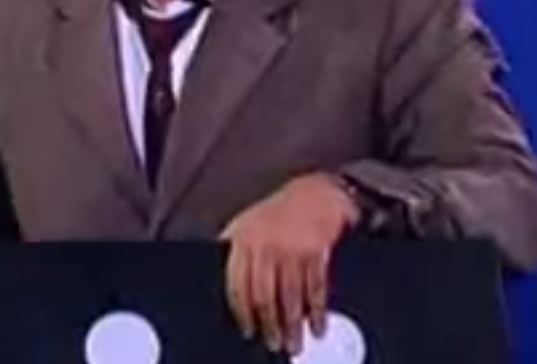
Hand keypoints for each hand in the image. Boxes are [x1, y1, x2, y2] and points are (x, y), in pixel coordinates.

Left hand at [220, 174, 357, 353]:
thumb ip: (234, 245)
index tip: (247, 330)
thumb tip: (219, 272)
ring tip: (294, 343)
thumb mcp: (248, 221)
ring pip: (289, 297)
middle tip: (272, 344)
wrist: (318, 192)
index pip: (237, 284)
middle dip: (269, 325)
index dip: (241, 312)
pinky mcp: (316, 251)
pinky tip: (317, 325)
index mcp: (244, 239)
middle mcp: (265, 245)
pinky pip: (315, 289)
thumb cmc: (281, 210)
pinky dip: (317, 312)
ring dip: (292, 326)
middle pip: (263, 296)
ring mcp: (291, 249)